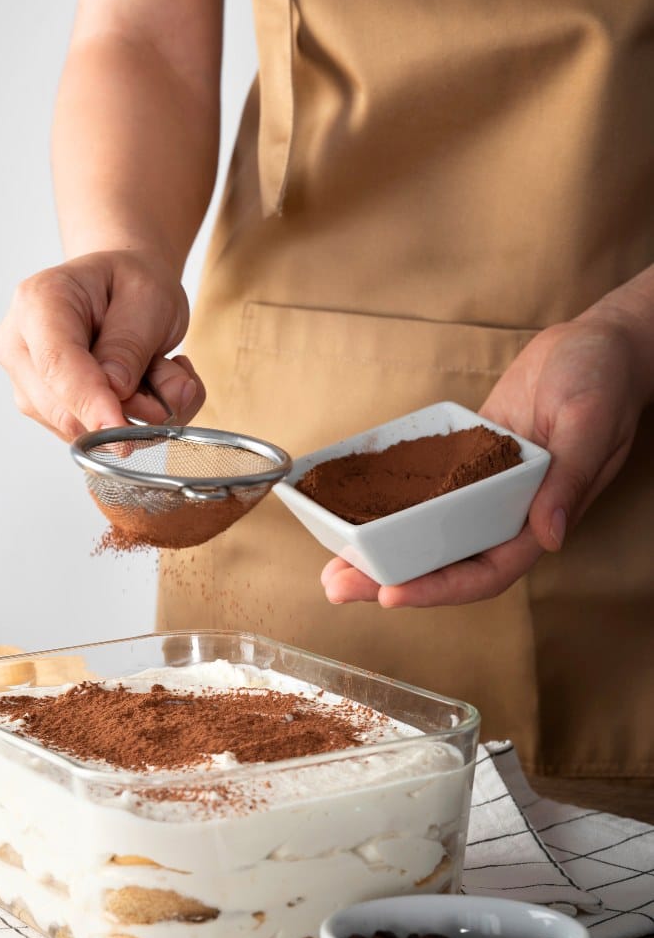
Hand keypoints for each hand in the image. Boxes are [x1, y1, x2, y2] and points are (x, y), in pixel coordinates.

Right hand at [0, 250, 205, 440]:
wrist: (120, 288)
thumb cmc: (130, 284)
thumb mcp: (148, 298)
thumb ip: (130, 344)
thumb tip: (116, 392)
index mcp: (38, 301)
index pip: (55, 362)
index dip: (88, 400)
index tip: (120, 426)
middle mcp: (19, 345)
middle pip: (61, 408)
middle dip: (125, 412)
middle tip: (176, 382)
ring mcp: (27, 382)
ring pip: (78, 429)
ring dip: (134, 415)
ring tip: (159, 371)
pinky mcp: (44, 409)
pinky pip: (90, 435)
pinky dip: (128, 422)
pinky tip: (144, 387)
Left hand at [321, 315, 646, 608]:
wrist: (594, 343)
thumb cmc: (605, 382)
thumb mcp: (591, 425)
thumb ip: (569, 481)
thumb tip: (547, 535)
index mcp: (540, 517)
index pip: (486, 571)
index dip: (439, 588)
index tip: (392, 593)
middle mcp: (506, 512)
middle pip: (445, 562)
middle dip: (391, 580)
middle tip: (337, 587)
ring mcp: (481, 489)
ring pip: (426, 533)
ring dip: (381, 552)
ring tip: (332, 567)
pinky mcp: (463, 461)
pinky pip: (422, 491)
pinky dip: (388, 505)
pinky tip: (350, 510)